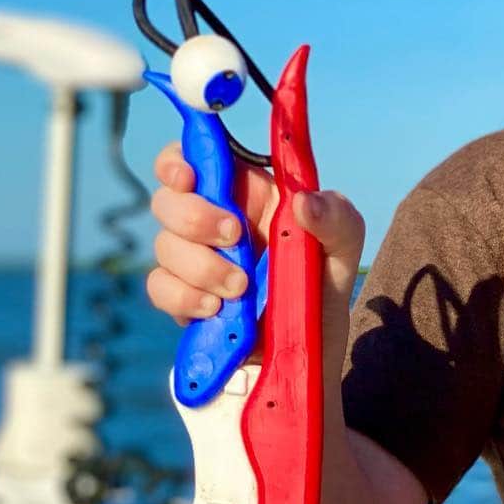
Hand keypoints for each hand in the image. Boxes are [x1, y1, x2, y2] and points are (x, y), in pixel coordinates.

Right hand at [146, 143, 365, 374]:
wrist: (310, 346)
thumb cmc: (322, 282)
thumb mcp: (344, 245)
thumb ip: (336, 216)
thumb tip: (304, 202)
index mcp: (244, 193)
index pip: (194, 157)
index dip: (178, 160)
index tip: (188, 176)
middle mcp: (210, 220)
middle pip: (167, 200)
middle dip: (195, 217)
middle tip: (235, 237)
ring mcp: (193, 260)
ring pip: (164, 246)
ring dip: (202, 266)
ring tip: (241, 289)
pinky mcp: (184, 298)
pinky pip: (160, 288)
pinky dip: (184, 297)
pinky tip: (215, 309)